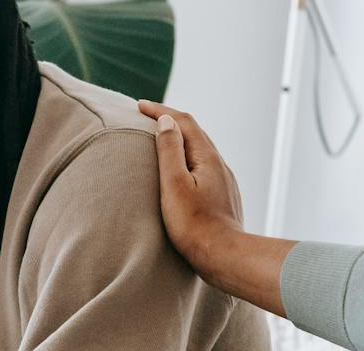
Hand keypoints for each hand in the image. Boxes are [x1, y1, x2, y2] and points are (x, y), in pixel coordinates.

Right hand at [138, 100, 295, 315]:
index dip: (160, 110)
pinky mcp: (224, 196)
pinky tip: (181, 169)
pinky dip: (188, 157)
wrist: (224, 257)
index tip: (139, 105)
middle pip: (194, 132)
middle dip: (170, 120)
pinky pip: (204, 166)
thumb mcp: (174, 185)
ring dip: (180, 139)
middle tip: (147, 116)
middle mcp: (219, 164)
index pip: (183, 121)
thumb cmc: (194, 226)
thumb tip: (165, 121)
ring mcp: (224, 181)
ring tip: (161, 138)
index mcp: (207, 157)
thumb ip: (169, 150)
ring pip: (201, 150)